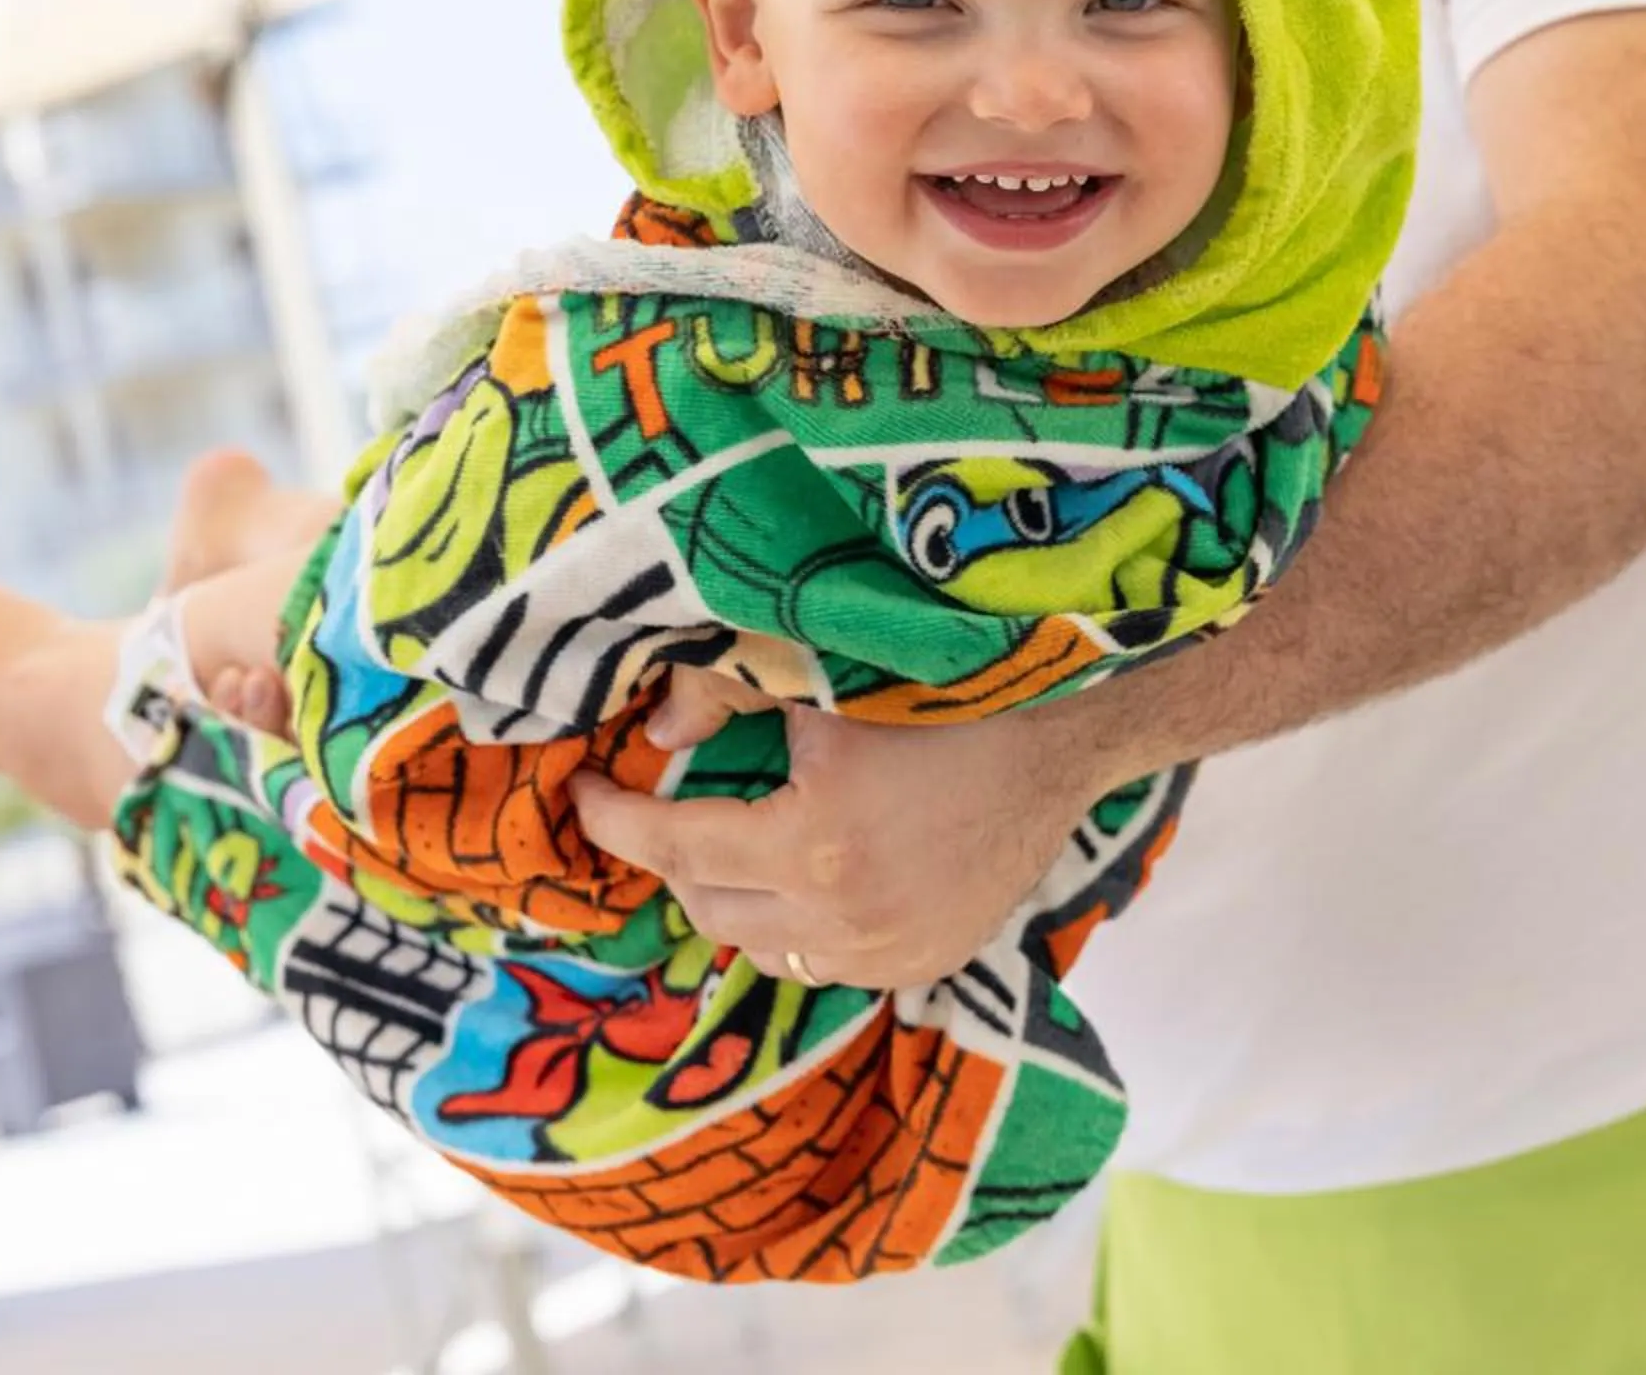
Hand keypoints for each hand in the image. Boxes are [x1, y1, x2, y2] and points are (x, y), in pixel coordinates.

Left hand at [573, 668, 1115, 990]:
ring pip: (764, 949)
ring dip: (732, 899)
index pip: (674, 847)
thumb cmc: (942, 692)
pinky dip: (795, 928)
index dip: (614, 821)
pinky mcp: (926, 962)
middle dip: (672, 858)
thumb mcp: (822, 679)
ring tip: (733, 841)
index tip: (581, 793)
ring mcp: (892, 953)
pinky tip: (804, 878)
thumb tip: (653, 739)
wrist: (1065, 734)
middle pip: (709, 908)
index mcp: (815, 843)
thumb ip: (723, 697)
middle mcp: (849, 918)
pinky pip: (826, 966)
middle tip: (665, 807)